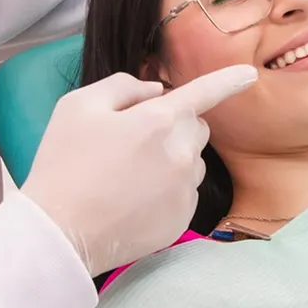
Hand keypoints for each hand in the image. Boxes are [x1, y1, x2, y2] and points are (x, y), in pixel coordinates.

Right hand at [21, 64, 257, 275]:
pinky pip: (185, 194)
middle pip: (196, 127)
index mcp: (158, 120)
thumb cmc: (63, 164)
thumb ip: (123, 86)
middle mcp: (181, 154)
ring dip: (173, 158)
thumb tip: (156, 91)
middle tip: (135, 139)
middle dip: (176, 125)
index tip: (250, 74)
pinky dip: (168, 190)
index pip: (204, 92)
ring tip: (129, 174)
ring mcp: (184, 191)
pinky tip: (134, 199)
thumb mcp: (79, 106)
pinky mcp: (181, 220)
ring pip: (192, 162)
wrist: (58, 233)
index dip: (229, 80)